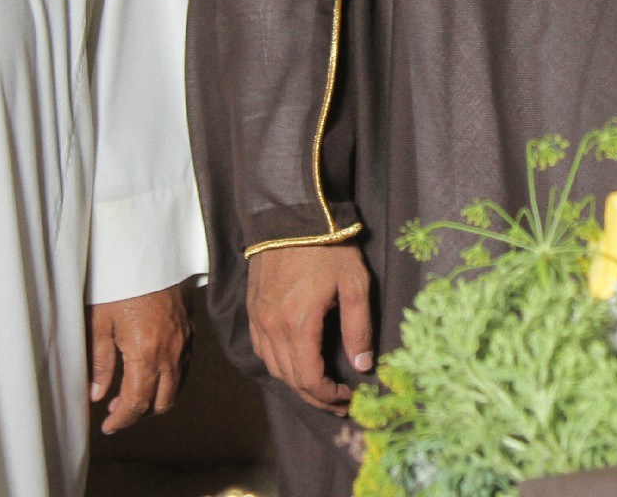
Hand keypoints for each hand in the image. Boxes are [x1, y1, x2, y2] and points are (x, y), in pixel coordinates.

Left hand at [88, 285, 190, 434]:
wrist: (148, 252)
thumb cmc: (120, 284)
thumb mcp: (99, 323)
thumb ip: (99, 363)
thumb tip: (97, 394)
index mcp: (145, 353)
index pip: (137, 402)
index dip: (122, 420)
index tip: (108, 427)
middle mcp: (170, 353)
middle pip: (161, 401)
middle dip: (139, 413)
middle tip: (117, 412)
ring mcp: (183, 342)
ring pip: (176, 387)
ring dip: (156, 398)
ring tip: (132, 394)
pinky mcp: (189, 331)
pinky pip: (184, 367)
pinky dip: (169, 380)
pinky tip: (151, 372)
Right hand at [249, 245, 372, 414]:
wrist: (291, 215)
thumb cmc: (328, 247)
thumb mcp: (355, 284)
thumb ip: (359, 328)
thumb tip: (363, 365)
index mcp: (298, 324)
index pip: (309, 378)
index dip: (328, 395)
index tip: (347, 397)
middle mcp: (272, 327)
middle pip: (290, 378)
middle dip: (314, 396)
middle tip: (336, 402)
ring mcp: (258, 318)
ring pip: (273, 367)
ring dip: (295, 382)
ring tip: (318, 387)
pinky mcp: (253, 309)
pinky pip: (261, 349)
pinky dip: (278, 363)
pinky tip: (295, 362)